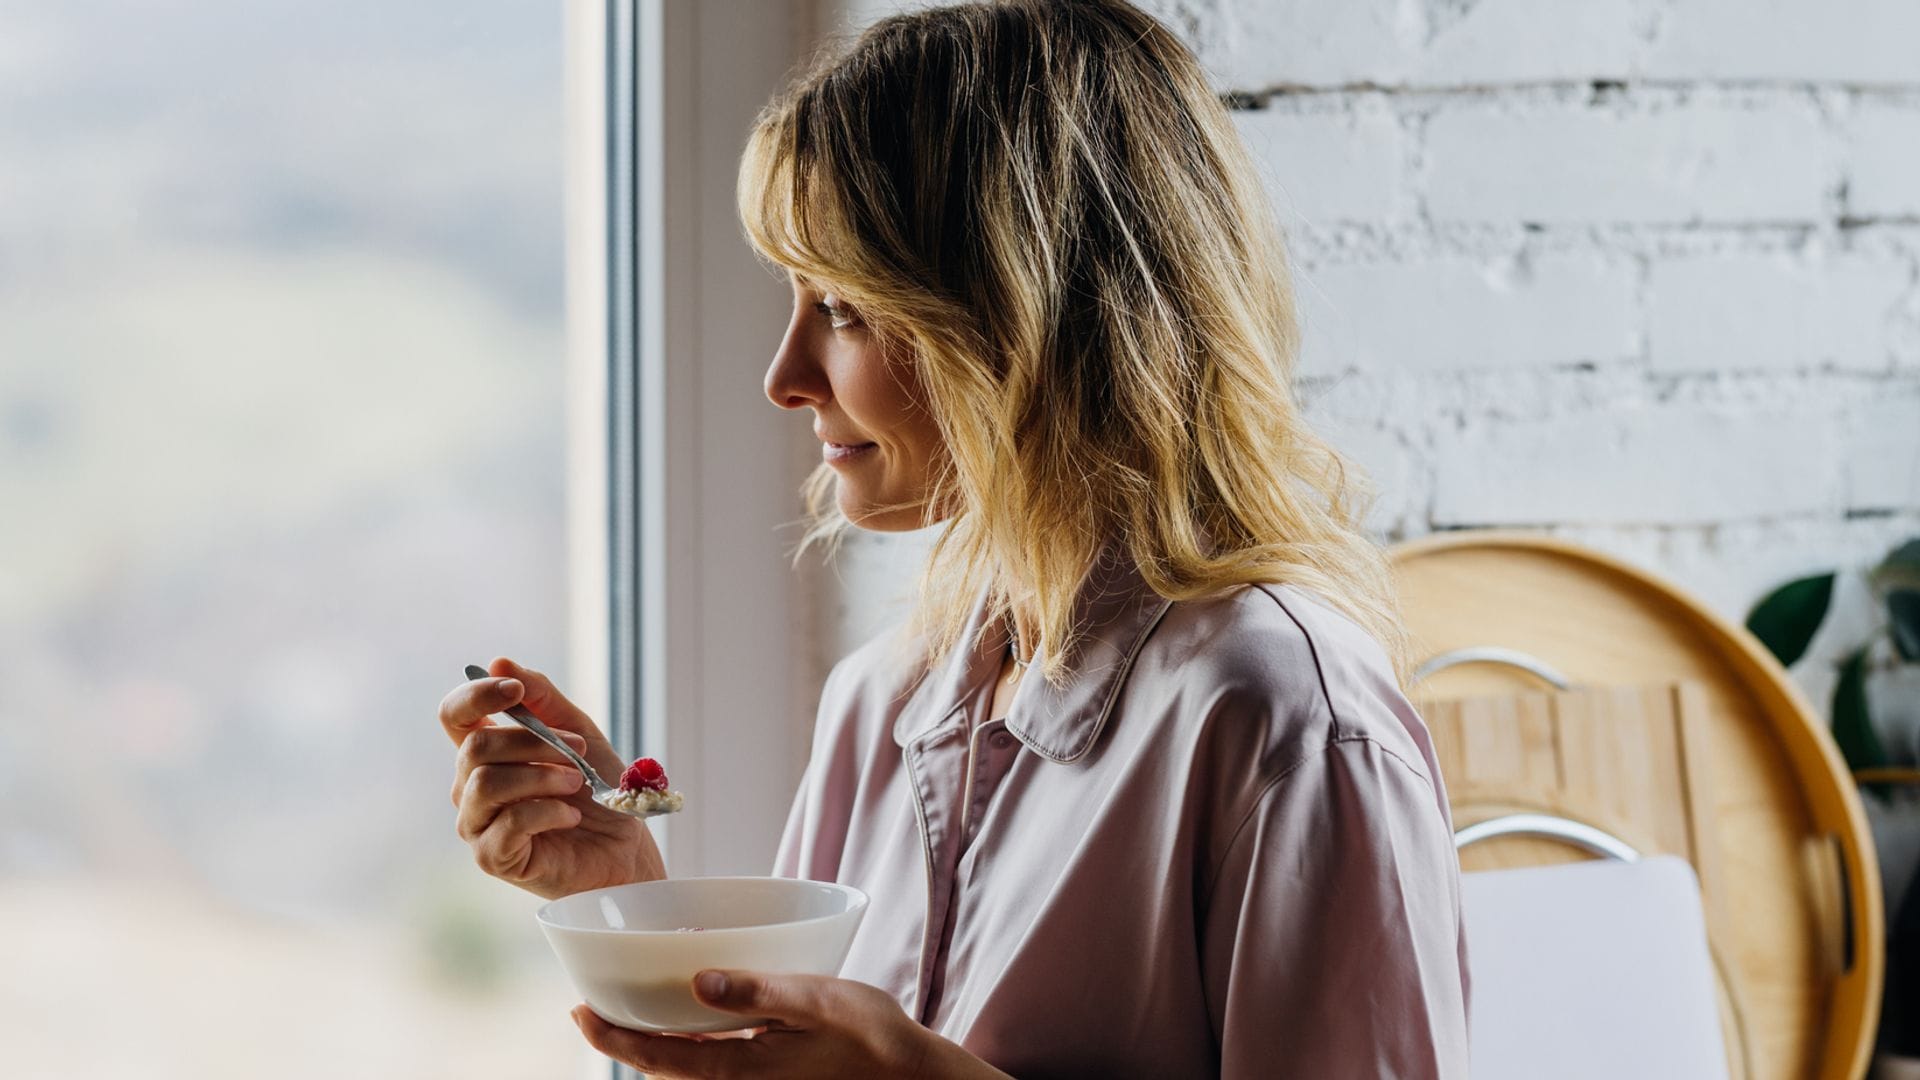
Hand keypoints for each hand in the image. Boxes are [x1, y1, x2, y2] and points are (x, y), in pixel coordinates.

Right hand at [439, 656, 665, 897]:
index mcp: (487, 752)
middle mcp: (471, 787)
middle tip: (579, 752)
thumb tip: (497, 662)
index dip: (476, 696)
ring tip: (577, 783)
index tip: (515, 691)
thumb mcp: (579, 731)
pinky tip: (571, 815)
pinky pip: (508, 823)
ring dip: (541, 776)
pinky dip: (548, 811)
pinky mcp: (493, 858)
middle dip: (535, 742)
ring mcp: (478, 824)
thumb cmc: (599, 791)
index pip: (454, 715)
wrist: (626, 848)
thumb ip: (541, 698)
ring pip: (486, 783)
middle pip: (476, 747)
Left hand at [570, 970, 1013, 1078]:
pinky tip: (694, 1019)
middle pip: (662, 1069)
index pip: (657, 1059)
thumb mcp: (815, 1001)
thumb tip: (696, 981)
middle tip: (593, 1008)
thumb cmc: (868, 1034)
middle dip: (624, 1041)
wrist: (908, 1076)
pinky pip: (711, 1068)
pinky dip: (688, 1047)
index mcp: (739, 1069)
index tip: (579, 1014)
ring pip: (685, 1072)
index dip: (612, 1039)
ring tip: (633, 1011)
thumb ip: (756, 991)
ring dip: (654, 1045)